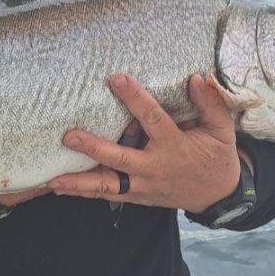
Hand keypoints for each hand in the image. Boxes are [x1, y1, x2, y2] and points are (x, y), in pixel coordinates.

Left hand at [47, 74, 241, 213]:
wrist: (216, 195)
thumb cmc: (216, 158)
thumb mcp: (222, 131)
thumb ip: (210, 104)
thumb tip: (196, 78)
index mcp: (174, 146)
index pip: (152, 120)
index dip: (135, 99)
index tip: (117, 79)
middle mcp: (154, 167)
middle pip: (119, 158)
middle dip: (94, 148)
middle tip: (70, 137)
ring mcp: (142, 185)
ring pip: (107, 185)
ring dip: (79, 182)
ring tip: (52, 179)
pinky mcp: (135, 197)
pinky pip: (106, 194)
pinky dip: (83, 192)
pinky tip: (60, 186)